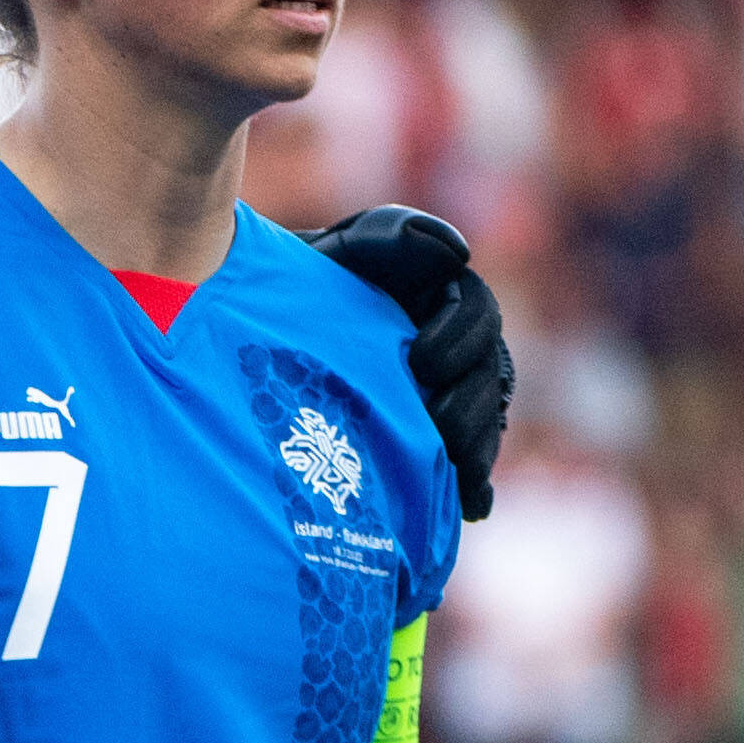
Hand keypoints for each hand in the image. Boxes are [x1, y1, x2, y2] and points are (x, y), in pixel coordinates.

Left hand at [303, 206, 510, 520]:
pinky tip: (471, 507)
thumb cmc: (296, 280)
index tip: (420, 360)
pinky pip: (467, 462)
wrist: (254, 334)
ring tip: (454, 470)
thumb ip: (388, 235)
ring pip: (483, 420)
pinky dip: (473, 484)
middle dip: (470, 402)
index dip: (460, 336)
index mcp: (440, 297)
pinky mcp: (432, 436)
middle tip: (436, 424)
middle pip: (489, 374)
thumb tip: (454, 249)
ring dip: (474, 446)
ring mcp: (447, 392)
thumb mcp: (333, 250)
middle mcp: (455, 344)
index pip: (474, 312)